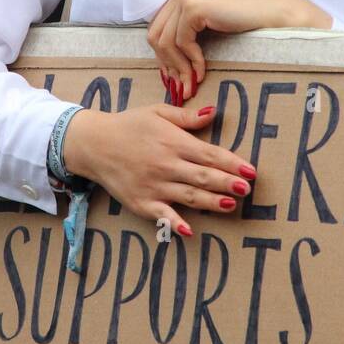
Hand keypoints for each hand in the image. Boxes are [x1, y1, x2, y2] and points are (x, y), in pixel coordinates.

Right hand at [63, 104, 259, 239]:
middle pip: (203, 176)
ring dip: (211, 202)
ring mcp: (154, 185)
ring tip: (230, 205)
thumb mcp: (157, 113)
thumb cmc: (128, 125)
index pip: (209, 154)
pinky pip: (162, 215)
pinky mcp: (141, 202)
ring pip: (189, 196)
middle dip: (228, 183)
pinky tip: (189, 231)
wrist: (92, 143)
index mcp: (173, 142)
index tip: (251, 170)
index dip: (232, 163)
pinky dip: (175, 223)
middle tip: (247, 189)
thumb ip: (186, 117)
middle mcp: (166, 165)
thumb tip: (214, 113)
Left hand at [147, 0, 330, 104]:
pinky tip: (202, 72)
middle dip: (167, 64)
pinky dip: (191, 61)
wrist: (275, 13)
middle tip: (180, 87)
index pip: (159, 26)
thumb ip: (190, 31)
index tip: (173, 77)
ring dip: (179, 67)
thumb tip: (167, 61)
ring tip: (191, 85)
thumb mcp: (213, 22)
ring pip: (166, 41)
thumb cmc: (249, 21)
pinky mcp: (194, 7)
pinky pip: (181, 42)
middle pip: (156, 34)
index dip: (163, 55)